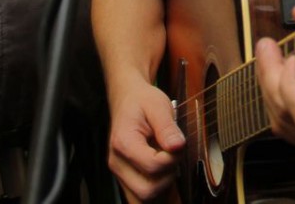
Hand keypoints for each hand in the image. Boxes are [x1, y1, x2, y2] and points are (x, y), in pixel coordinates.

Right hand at [105, 75, 186, 201]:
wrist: (128, 100)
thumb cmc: (142, 102)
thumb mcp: (158, 105)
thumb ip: (167, 127)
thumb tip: (178, 146)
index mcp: (124, 143)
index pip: (153, 166)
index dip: (172, 158)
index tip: (177, 143)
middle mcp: (117, 163)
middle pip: (147, 190)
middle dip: (168, 176)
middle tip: (172, 155)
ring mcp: (119, 173)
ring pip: (143, 198)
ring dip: (162, 185)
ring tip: (166, 162)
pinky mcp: (125, 179)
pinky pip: (139, 198)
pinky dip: (155, 190)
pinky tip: (162, 173)